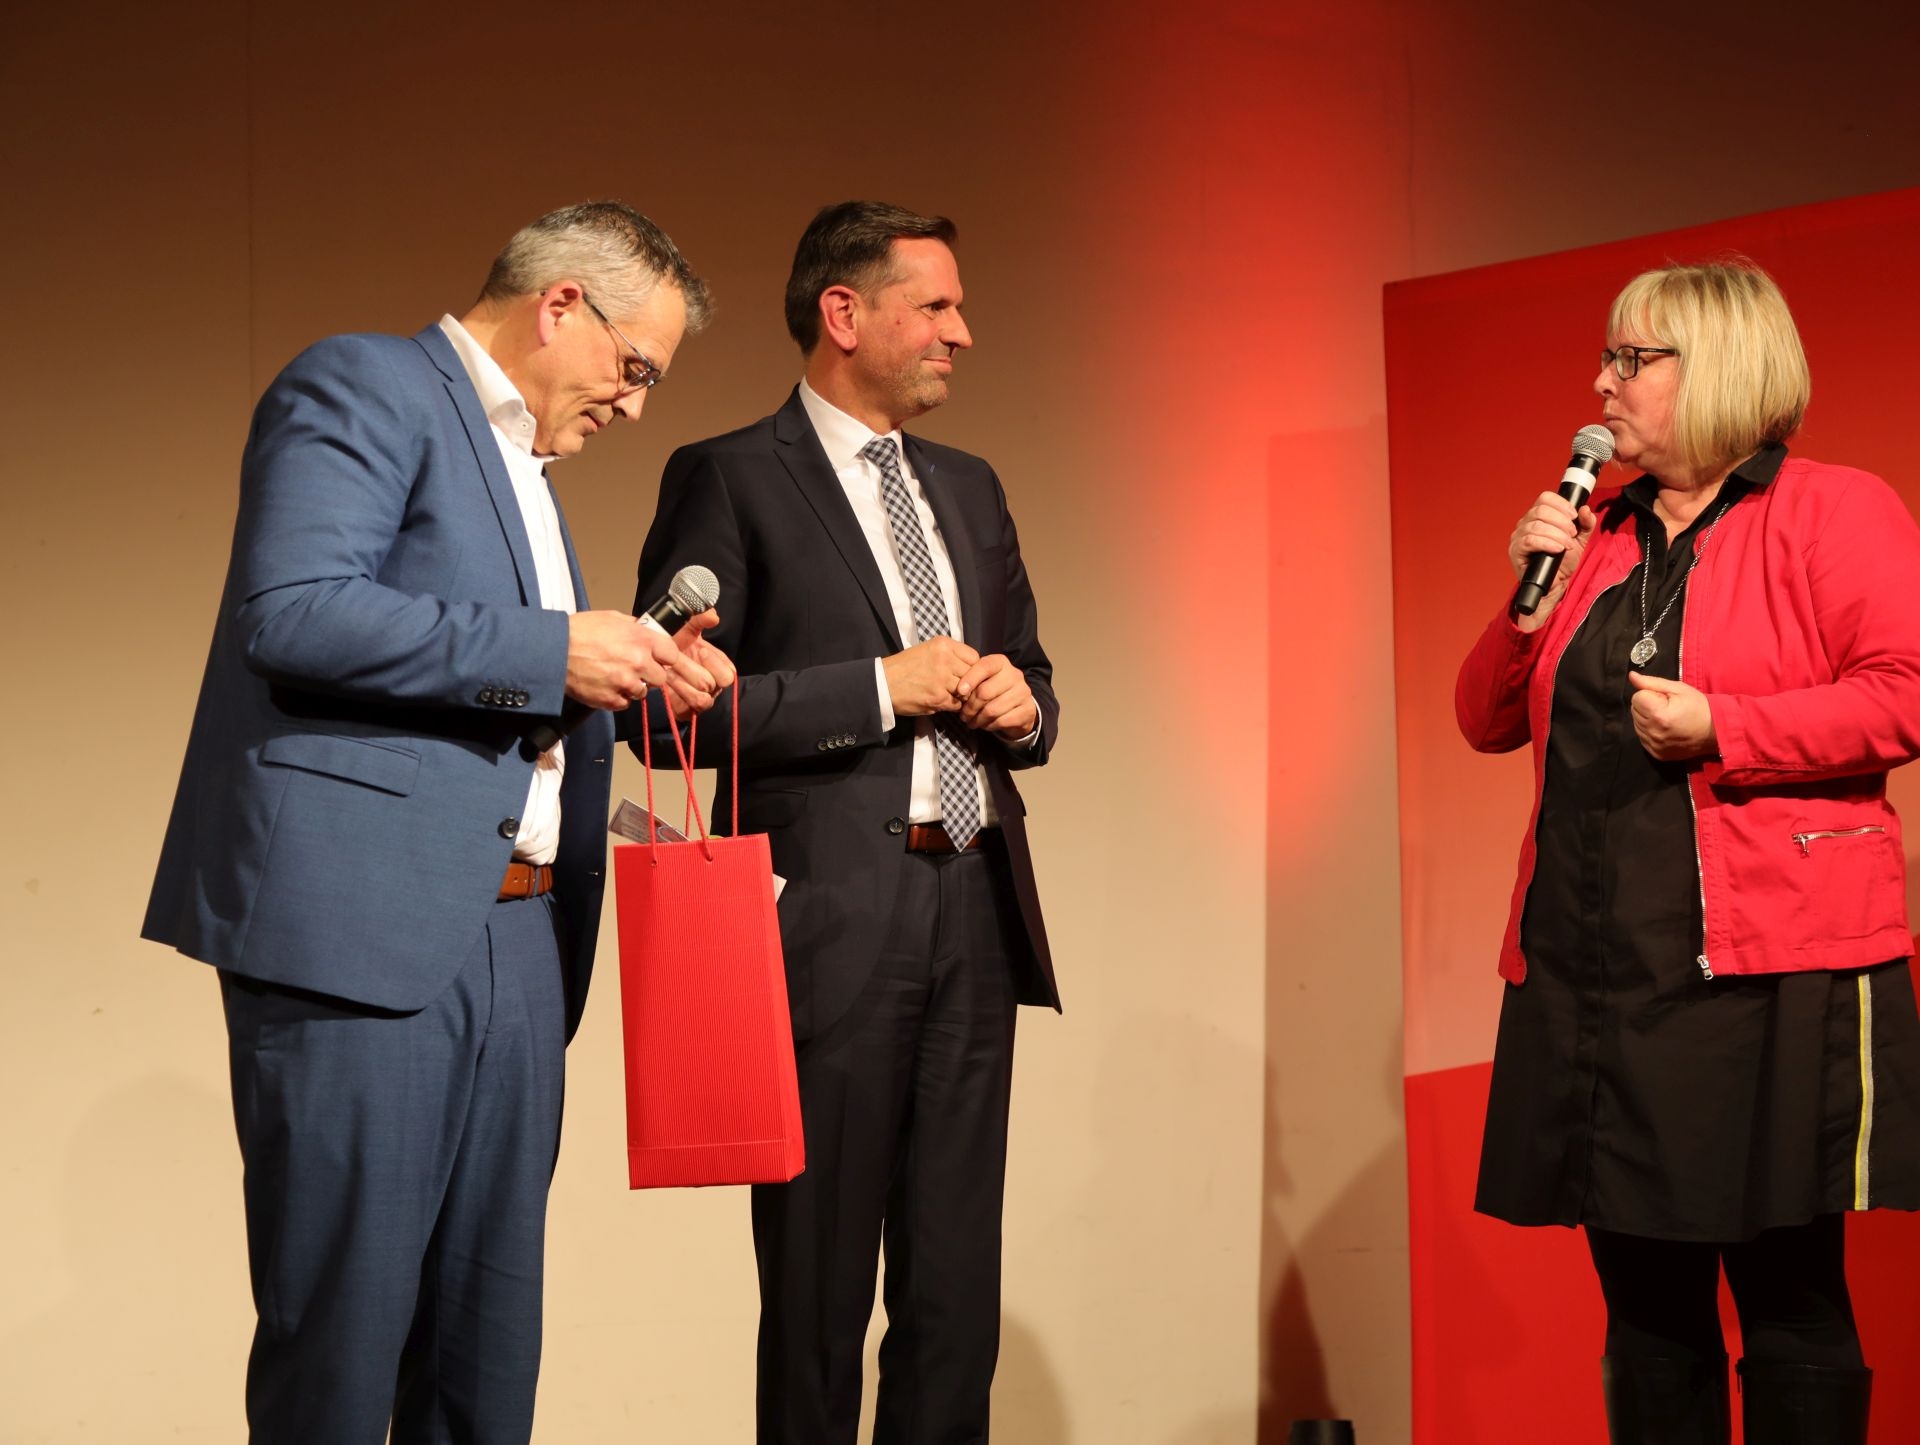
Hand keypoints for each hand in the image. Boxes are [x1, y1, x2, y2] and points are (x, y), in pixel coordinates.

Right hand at [565, 610, 717, 714]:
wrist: (554, 650)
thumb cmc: (580, 631)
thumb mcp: (612, 618)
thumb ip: (634, 627)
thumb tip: (646, 631)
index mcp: (641, 639)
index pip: (672, 654)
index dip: (665, 657)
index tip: (658, 659)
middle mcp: (638, 662)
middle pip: (660, 678)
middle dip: (650, 674)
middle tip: (633, 669)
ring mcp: (625, 683)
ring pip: (642, 692)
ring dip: (633, 687)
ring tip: (614, 677)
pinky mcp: (611, 700)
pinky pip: (625, 704)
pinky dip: (617, 698)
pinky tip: (605, 686)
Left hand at [666, 609, 736, 720]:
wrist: (650, 656)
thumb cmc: (673, 642)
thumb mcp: (687, 627)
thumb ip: (700, 618)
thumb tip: (713, 617)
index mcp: (718, 667)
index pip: (729, 672)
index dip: (716, 663)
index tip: (701, 650)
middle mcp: (713, 685)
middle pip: (715, 685)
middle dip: (695, 671)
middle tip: (677, 659)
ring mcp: (700, 699)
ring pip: (702, 700)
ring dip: (683, 684)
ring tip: (667, 671)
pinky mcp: (686, 710)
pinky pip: (687, 709)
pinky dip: (676, 695)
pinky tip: (664, 682)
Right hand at [883, 636, 979, 716]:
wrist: (883, 683)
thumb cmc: (904, 667)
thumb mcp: (927, 650)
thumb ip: (950, 655)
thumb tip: (972, 668)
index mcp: (943, 644)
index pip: (974, 657)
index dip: (972, 668)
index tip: (963, 674)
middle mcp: (945, 659)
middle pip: (973, 674)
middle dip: (968, 683)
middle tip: (958, 688)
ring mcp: (942, 679)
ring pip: (966, 691)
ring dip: (959, 696)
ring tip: (947, 695)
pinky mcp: (938, 697)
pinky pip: (956, 704)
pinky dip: (951, 705)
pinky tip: (940, 701)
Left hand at [956, 653, 1037, 738]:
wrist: (1018, 706)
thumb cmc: (994, 691)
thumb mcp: (983, 680)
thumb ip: (971, 681)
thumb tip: (959, 692)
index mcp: (1001, 663)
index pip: (985, 666)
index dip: (970, 679)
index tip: (959, 692)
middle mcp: (1014, 675)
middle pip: (985, 692)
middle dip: (970, 707)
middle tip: (963, 715)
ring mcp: (1023, 692)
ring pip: (992, 710)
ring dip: (977, 719)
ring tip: (971, 722)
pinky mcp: (1027, 710)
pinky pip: (1001, 721)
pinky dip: (989, 726)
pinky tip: (985, 725)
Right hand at [1509, 492, 1596, 629]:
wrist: (1556, 584)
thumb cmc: (1563, 561)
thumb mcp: (1580, 539)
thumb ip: (1586, 524)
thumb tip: (1585, 509)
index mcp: (1538, 516)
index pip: (1545, 498)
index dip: (1562, 504)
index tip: (1574, 516)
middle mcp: (1525, 523)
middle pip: (1541, 510)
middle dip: (1562, 521)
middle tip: (1572, 534)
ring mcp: (1518, 536)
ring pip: (1536, 525)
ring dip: (1557, 534)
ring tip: (1567, 545)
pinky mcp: (1516, 551)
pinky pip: (1529, 540)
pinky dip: (1547, 543)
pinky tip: (1558, 549)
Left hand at [1627, 671, 1716, 759]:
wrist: (1716, 732)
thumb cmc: (1698, 707)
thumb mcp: (1678, 689)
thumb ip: (1652, 683)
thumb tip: (1631, 676)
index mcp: (1658, 714)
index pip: (1637, 697)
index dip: (1651, 694)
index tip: (1666, 698)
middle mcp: (1653, 732)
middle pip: (1634, 711)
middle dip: (1647, 706)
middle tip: (1667, 708)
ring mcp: (1654, 745)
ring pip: (1636, 724)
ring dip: (1647, 719)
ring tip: (1667, 718)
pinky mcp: (1656, 754)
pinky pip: (1642, 738)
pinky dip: (1650, 731)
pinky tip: (1665, 729)